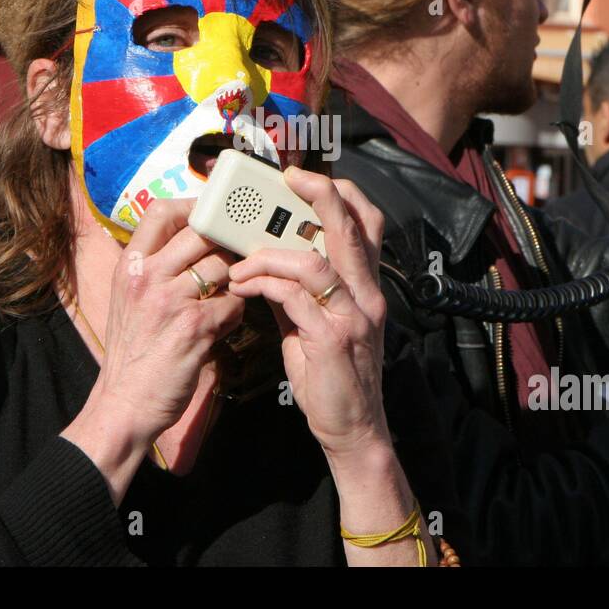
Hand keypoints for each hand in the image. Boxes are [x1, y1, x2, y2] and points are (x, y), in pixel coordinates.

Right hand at [91, 198, 243, 445]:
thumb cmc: (132, 352)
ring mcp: (171, 300)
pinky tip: (222, 326)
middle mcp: (147, 277)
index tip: (210, 216)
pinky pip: (233, 303)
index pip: (160, 211)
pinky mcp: (195, 326)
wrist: (124, 402)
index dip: (193, 206)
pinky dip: (235, 314)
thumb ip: (153, 268)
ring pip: (223, 267)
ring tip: (224, 299)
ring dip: (233, 282)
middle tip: (233, 257)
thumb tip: (191, 242)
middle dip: (224, 244)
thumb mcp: (128, 300)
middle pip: (202, 233)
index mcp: (129, 266)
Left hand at [228, 168, 390, 460]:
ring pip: (314, 261)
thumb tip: (264, 262)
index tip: (305, 177)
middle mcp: (367, 294)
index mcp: (366, 287)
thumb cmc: (331, 377)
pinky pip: (294, 297)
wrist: (353, 431)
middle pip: (351, 227)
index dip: (343, 193)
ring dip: (269, 255)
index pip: (368, 223)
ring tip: (240, 265)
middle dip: (319, 194)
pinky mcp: (333, 339)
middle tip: (285, 179)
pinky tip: (243, 288)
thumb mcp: (317, 324)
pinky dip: (264, 284)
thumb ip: (298, 291)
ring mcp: (354, 316)